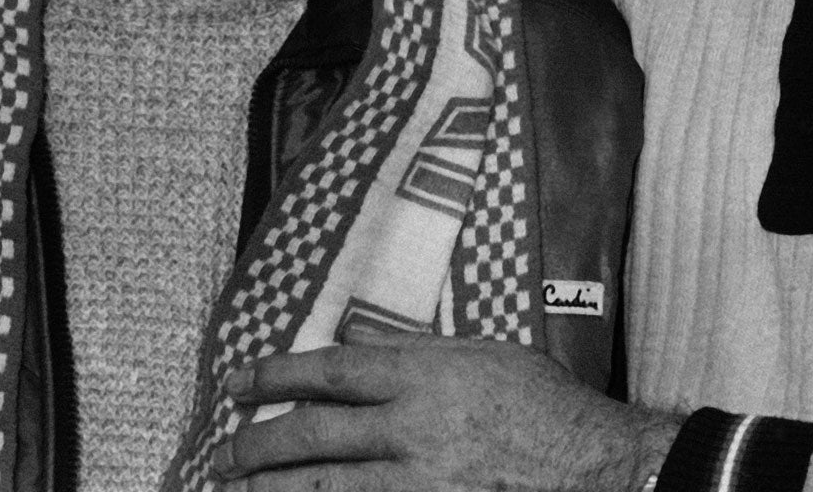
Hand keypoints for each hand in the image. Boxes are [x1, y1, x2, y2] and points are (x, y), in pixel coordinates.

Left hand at [216, 335, 680, 491]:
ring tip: (236, 490)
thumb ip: (414, 348)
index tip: (235, 382)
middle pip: (313, 437)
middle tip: (220, 454)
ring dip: (273, 489)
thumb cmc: (543, 404)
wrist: (592, 467)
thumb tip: (354, 336)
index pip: (330, 372)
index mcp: (424, 376)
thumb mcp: (481, 353)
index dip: (274, 376)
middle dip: (256, 446)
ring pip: (324, 488)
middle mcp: (413, 429)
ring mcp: (419, 482)